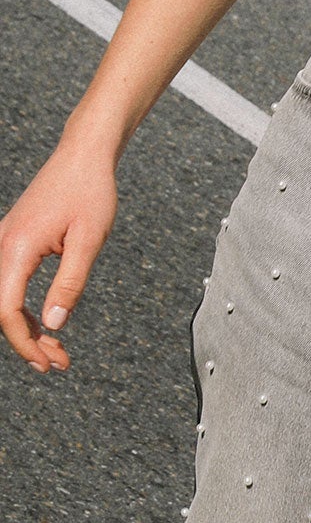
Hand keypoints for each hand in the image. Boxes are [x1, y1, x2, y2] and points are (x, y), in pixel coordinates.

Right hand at [0, 140, 118, 371]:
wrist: (83, 157)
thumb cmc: (90, 193)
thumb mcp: (88, 242)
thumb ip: (70, 283)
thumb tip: (54, 324)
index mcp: (17, 247)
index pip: (7, 309)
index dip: (24, 343)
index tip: (48, 363)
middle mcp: (2, 246)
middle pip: (2, 308)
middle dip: (27, 342)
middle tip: (58, 364)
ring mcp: (5, 244)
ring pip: (5, 299)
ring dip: (28, 329)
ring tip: (57, 352)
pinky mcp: (15, 244)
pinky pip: (11, 285)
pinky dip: (27, 310)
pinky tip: (48, 325)